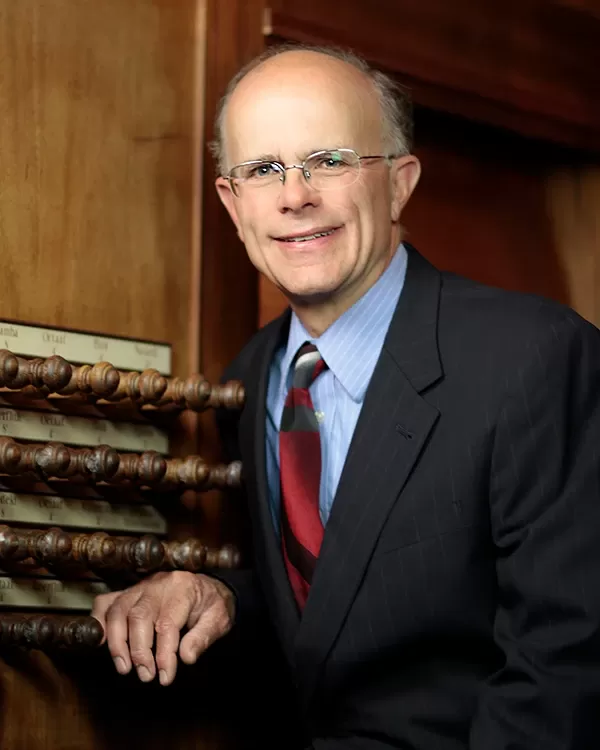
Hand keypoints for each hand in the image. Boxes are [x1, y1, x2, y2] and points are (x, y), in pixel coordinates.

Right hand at [91, 571, 234, 685]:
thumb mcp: (219, 618)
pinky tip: (102, 641)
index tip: (165, 676)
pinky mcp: (129, 592)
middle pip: (139, 616)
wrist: (208, 587)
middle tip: (146, 675)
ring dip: (118, 642)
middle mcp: (158, 584)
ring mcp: (140, 587)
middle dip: (139, 651)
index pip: (168, 623)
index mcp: (183, 588)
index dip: (164, 653)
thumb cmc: (211, 604)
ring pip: (118, 610)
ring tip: (125, 667)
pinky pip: (106, 601)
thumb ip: (204, 637)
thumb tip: (186, 657)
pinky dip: (99, 620)